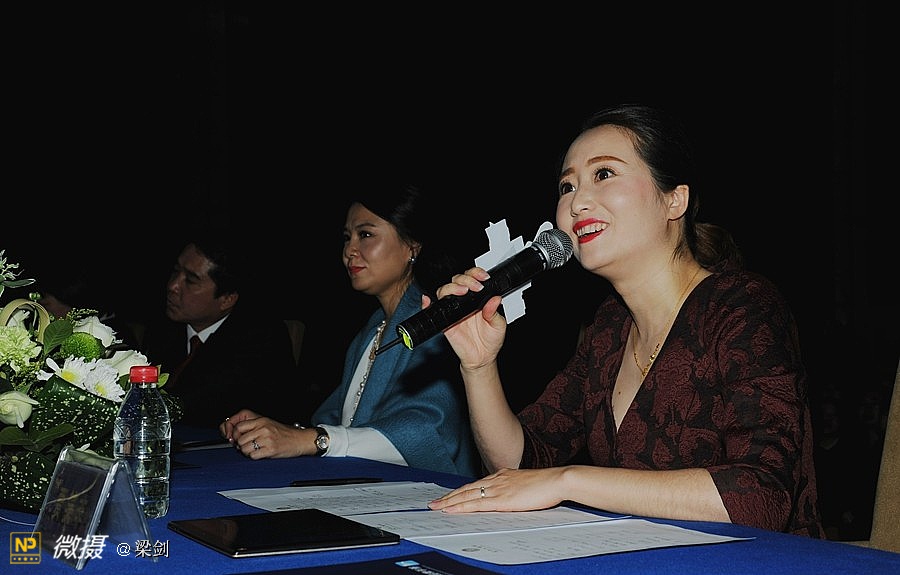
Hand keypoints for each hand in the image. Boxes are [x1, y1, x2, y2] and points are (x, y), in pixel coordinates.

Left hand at [220, 409, 308, 458]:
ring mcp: (267, 439)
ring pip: (245, 449)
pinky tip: (260, 454)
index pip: (239, 426)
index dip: (235, 435)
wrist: (300, 440)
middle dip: (241, 445)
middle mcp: (263, 429)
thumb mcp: (269, 424)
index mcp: (262, 421)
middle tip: (247, 446)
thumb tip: (238, 435)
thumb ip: (254, 427)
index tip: (237, 439)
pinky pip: (253, 456)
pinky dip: (254, 457)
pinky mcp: (270, 450)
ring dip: (247, 452)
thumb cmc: (285, 433)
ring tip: (254, 451)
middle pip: (240, 439)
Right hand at [427, 267, 506, 369]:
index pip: (472, 279)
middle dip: (466, 279)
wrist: (482, 358)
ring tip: (462, 292)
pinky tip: (428, 301)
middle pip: (457, 281)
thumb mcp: (498, 325)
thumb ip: (495, 312)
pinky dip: (426, 304)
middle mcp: (463, 302)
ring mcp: (453, 310)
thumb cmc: (490, 340)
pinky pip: (432, 310)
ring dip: (451, 287)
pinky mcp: (444, 322)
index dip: (476, 274)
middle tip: (475, 287)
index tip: (484, 278)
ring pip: (444, 291)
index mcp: (477, 299)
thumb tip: (494, 299)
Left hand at [427, 468, 564, 512]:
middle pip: (467, 489)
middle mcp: (497, 480)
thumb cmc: (547, 484)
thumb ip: (514, 489)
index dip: (460, 491)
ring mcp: (498, 488)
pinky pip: (477, 504)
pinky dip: (462, 506)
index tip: (449, 496)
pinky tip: (452, 510)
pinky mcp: (502, 499)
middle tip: (434, 503)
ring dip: (450, 502)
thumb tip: (509, 497)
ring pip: (467, 495)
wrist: (557, 480)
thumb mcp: (526, 484)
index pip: (475, 484)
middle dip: (449, 496)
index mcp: (503, 475)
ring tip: (436, 507)